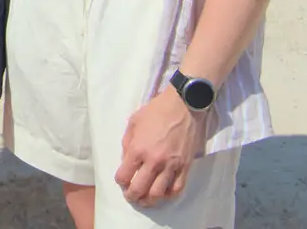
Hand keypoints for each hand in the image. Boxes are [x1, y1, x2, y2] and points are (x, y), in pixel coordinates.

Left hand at [114, 87, 207, 206]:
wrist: (183, 106)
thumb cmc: (156, 111)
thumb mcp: (133, 122)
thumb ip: (127, 142)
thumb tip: (126, 160)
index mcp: (138, 149)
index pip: (124, 176)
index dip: (120, 181)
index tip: (121, 179)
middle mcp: (154, 161)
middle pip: (139, 189)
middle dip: (131, 196)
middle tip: (130, 196)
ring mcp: (171, 166)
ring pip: (158, 193)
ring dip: (149, 200)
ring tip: (145, 199)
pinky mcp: (185, 167)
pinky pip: (177, 189)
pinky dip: (168, 195)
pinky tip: (163, 193)